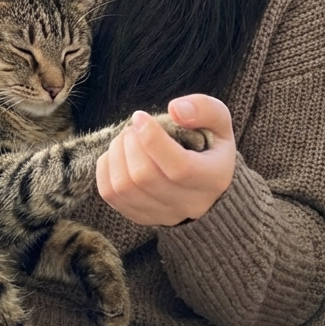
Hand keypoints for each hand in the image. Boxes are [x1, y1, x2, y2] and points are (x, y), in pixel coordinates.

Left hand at [96, 95, 236, 226]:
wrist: (206, 182)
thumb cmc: (208, 144)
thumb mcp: (219, 120)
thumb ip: (204, 108)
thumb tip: (174, 110)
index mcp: (213, 179)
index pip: (179, 167)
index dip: (152, 138)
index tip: (140, 116)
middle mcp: (190, 204)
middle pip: (145, 177)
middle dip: (130, 143)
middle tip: (132, 127)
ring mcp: (163, 215)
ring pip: (124, 188)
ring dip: (116, 154)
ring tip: (124, 138)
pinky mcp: (140, 217)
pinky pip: (110, 195)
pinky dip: (106, 168)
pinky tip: (117, 154)